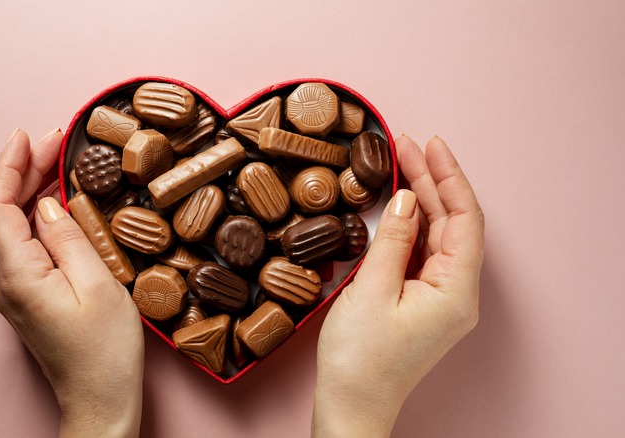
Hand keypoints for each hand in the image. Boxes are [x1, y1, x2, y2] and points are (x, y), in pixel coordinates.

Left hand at [0, 129, 143, 437]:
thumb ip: (68, 238)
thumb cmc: (105, 353)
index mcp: (18, 275)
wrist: (101, 401)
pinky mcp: (30, 296)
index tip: (28, 135)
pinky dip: (40, 214)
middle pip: (3, 212)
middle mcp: (6, 281)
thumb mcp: (98, 285)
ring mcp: (15, 291)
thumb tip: (47, 204)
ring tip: (61, 160)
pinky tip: (61, 201)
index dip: (10, 166)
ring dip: (33, 189)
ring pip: (14, 226)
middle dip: (25, 170)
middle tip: (58, 139)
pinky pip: (27, 244)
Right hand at [312, 135, 484, 436]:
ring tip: (399, 164)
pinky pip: (422, 253)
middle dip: (430, 182)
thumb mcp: (372, 291)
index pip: (465, 219)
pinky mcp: (422, 302)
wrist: (351, 405)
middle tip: (405, 145)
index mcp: (455, 290)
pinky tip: (396, 206)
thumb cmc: (360, 361)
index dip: (450, 177)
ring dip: (419, 200)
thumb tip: (405, 200)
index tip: (431, 144)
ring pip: (436, 235)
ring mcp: (440, 298)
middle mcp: (456, 293)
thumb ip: (393, 240)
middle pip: (452, 223)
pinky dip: (410, 226)